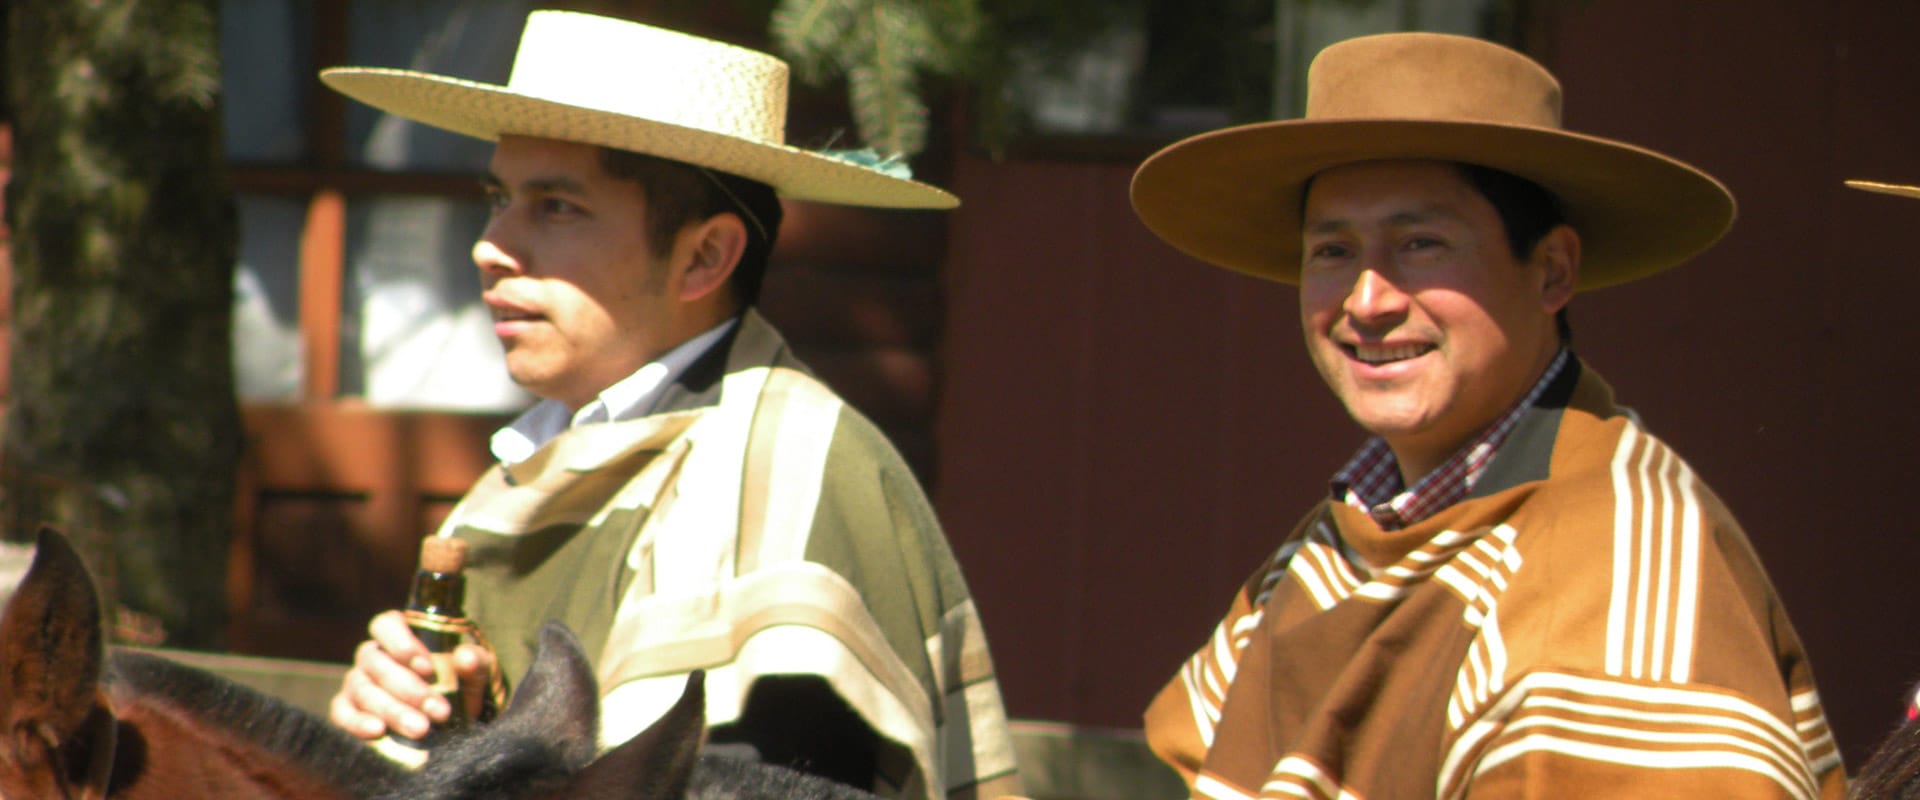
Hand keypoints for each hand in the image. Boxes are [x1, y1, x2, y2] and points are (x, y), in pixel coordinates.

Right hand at [328, 610, 493, 739]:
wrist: (454, 724)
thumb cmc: (461, 689)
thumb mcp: (476, 674)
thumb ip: (475, 662)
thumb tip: (465, 657)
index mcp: (399, 637)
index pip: (386, 624)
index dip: (402, 642)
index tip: (428, 667)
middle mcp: (373, 657)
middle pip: (376, 662)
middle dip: (408, 688)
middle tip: (438, 711)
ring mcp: (356, 683)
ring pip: (363, 690)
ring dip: (393, 710)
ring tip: (421, 729)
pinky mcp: (347, 711)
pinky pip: (342, 713)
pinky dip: (358, 722)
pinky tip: (378, 732)